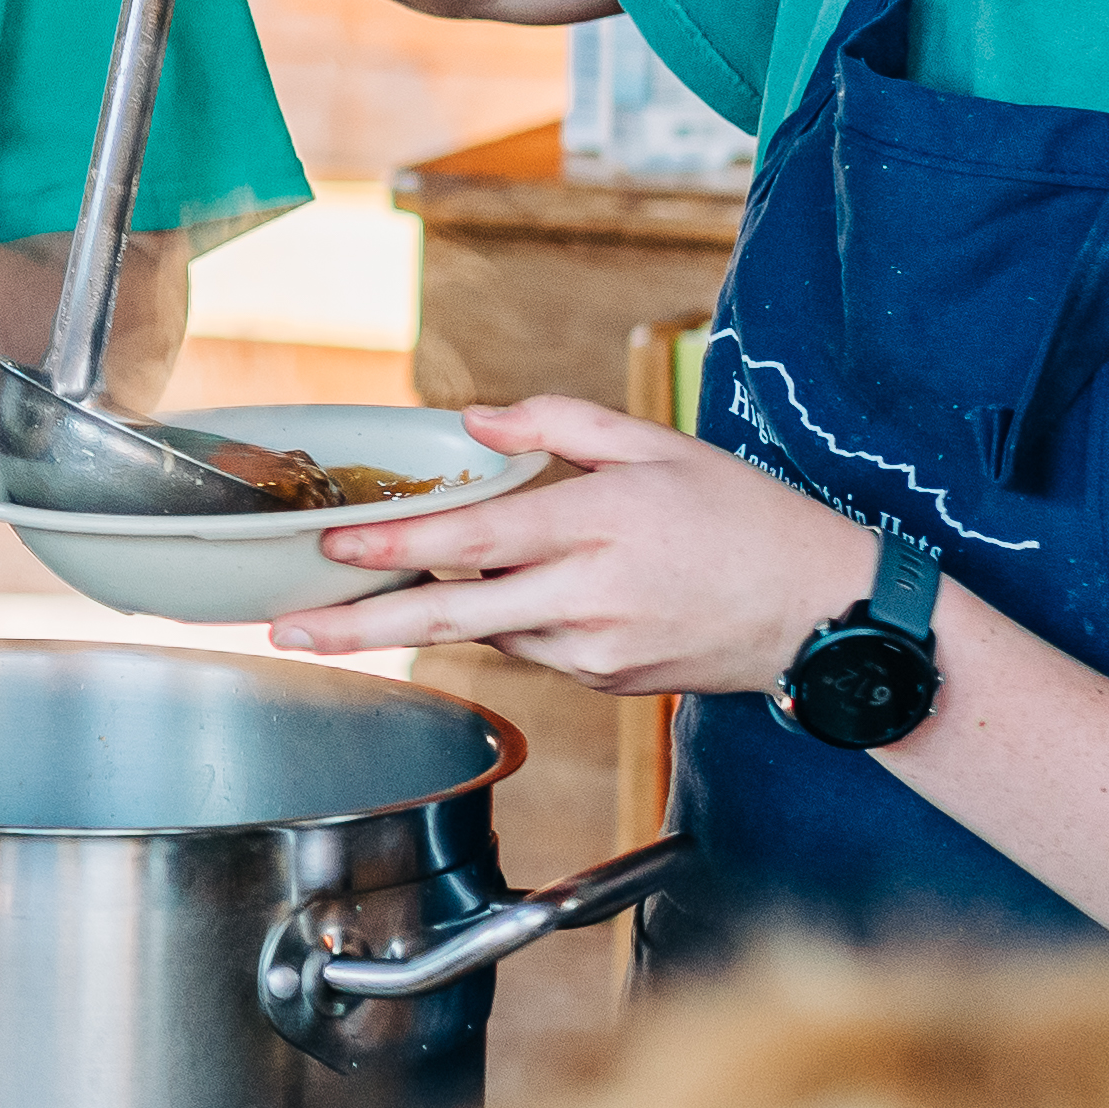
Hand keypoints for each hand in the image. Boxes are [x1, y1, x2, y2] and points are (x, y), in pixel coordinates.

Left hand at [261, 395, 872, 695]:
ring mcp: (593, 652)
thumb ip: (559, 426)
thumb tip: (473, 424)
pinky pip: (529, 650)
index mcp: (598, 525)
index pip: (473, 537)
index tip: (331, 548)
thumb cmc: (748, 519)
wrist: (822, 616)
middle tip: (285, 632)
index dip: (396, 546)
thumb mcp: (659, 445)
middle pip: (448, 618)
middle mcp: (586, 597)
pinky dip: (504, 624)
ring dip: (429, 619)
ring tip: (364, 603)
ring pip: (485, 633)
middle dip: (357, 629)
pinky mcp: (605, 683)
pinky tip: (512, 598)